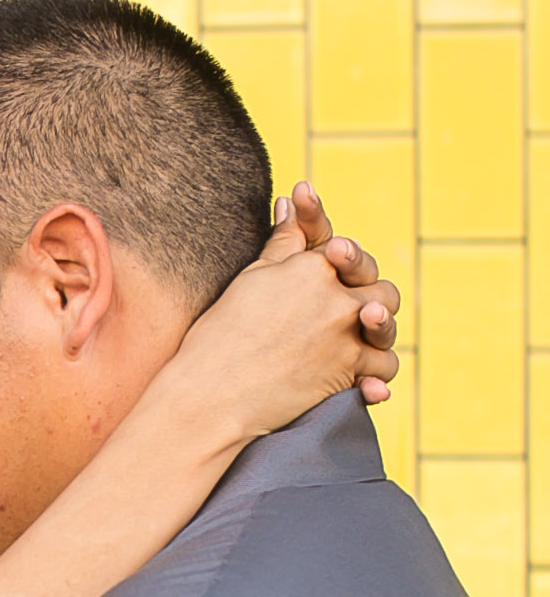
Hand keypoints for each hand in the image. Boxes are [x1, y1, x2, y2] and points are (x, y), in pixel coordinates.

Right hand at [174, 179, 399, 442]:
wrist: (211, 394)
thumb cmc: (219, 335)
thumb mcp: (251, 278)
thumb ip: (283, 242)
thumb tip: (290, 202)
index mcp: (312, 267)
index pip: (345, 254)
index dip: (344, 261)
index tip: (332, 269)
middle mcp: (336, 297)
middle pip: (379, 289)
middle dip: (370, 297)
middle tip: (354, 310)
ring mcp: (347, 335)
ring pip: (387, 326)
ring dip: (379, 332)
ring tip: (358, 339)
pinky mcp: (350, 371)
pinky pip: (384, 368)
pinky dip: (377, 373)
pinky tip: (365, 375)